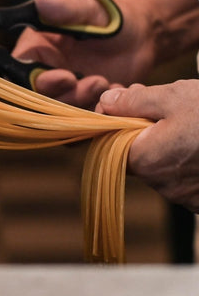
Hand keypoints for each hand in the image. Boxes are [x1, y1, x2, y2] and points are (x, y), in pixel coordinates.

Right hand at [13, 0, 155, 107]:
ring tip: (106, 82)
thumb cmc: (109, 16)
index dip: (38, 79)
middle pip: (38, 95)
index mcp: (36, 48)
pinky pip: (82, 117)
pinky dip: (99, 110)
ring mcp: (63, 90)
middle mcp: (44, 71)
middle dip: (65, 94)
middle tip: (94, 81)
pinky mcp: (82, 104)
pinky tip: (117, 90)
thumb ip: (66, 7)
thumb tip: (43, 0)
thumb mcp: (89, 7)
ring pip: (60, 110)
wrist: (140, 36)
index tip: (67, 76)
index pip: (22, 69)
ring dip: (83, 101)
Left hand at [97, 80, 198, 212]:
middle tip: (150, 98)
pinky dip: (185, 156)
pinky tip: (197, 134)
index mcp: (148, 162)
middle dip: (138, 126)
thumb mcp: (171, 97)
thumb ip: (133, 102)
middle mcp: (166, 187)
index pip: (110, 147)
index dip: (112, 123)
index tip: (122, 102)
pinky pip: (186, 176)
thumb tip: (106, 102)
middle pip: (137, 155)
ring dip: (163, 140)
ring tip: (183, 115)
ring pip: (162, 165)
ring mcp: (190, 198)